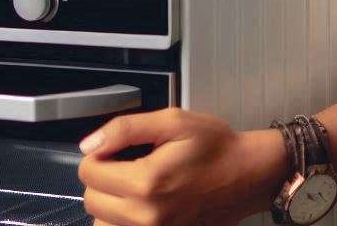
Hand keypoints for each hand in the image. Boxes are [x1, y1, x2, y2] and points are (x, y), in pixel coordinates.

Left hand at [77, 109, 287, 225]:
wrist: (247, 174)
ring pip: (103, 224)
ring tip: (133, 185)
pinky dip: (124, 219)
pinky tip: (141, 203)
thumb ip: (125, 129)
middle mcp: (146, 218)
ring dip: (110, 204)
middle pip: (91, 201)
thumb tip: (89, 144)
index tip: (116, 149)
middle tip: (126, 163)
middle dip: (102, 178)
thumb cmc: (214, 145)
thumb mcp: (172, 121)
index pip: (89, 173)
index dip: (99, 154)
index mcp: (146, 182)